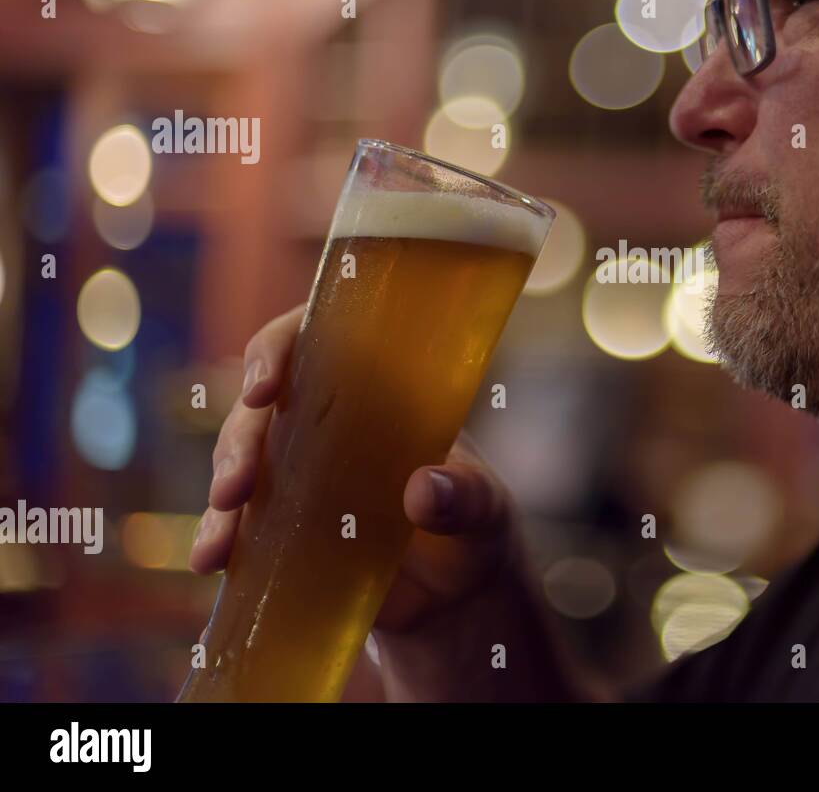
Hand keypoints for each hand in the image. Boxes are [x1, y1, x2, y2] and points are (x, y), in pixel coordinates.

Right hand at [189, 305, 587, 699]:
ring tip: (217, 546)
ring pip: (240, 463)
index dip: (279, 349)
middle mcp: (328, 425)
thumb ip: (468, 497)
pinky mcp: (283, 526)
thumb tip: (424, 489)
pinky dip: (219, 538)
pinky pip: (238, 521)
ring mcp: (299, 475)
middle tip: (235, 487)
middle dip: (238, 442)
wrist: (461, 600)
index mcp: (378, 394)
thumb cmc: (478, 531)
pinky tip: (209, 561)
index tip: (264, 385)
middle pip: (263, 408)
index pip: (318, 341)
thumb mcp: (486, 510)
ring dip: (221, 497)